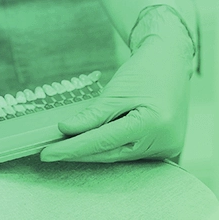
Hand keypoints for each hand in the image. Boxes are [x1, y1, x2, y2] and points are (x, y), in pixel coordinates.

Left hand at [40, 34, 190, 162]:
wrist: (171, 63)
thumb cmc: (145, 71)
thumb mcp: (116, 91)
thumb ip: (92, 115)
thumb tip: (66, 130)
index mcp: (152, 123)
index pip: (102, 142)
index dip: (72, 149)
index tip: (48, 153)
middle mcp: (163, 141)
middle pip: (110, 153)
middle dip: (78, 153)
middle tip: (50, 153)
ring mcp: (167, 147)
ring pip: (118, 156)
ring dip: (92, 152)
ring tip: (65, 148)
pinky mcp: (165, 148)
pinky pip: (129, 152)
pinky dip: (109, 148)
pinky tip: (90, 146)